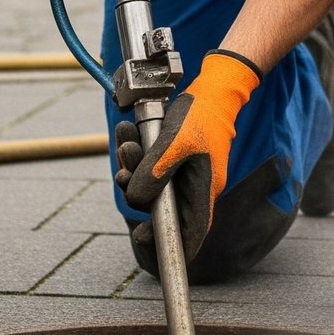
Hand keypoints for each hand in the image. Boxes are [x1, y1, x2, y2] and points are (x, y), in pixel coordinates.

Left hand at [114, 50, 260, 261]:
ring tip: (126, 143)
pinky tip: (127, 134)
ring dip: (132, 167)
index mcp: (203, 191)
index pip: (190, 232)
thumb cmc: (199, 115)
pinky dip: (136, 154)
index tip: (142, 239)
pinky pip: (150, 167)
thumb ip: (155, 171)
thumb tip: (135, 197)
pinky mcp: (174, 161)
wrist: (211, 90)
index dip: (168, 244)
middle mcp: (194, 189)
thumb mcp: (174, 142)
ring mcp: (184, 176)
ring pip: (152, 186)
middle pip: (162, 208)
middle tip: (123, 174)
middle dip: (137, 192)